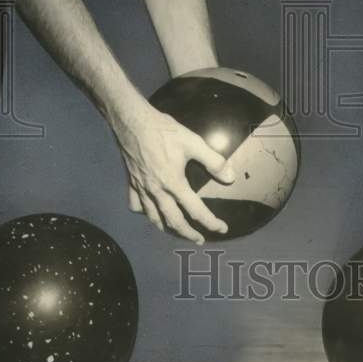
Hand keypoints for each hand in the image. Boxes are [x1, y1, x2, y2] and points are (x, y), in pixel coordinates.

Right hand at [113, 101, 235, 243]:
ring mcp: (142, 188)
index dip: (211, 222)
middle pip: (174, 222)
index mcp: (174, 184)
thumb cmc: (164, 131)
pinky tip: (150, 211)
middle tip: (199, 240)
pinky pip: (136, 205)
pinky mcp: (132, 182)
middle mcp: (157, 191)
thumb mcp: (193, 142)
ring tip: (176, 232)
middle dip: (188, 234)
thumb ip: (214, 161)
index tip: (222, 228)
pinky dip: (144, 212)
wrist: (133, 122)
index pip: (196, 210)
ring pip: (153, 217)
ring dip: (166, 228)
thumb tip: (230, 178)